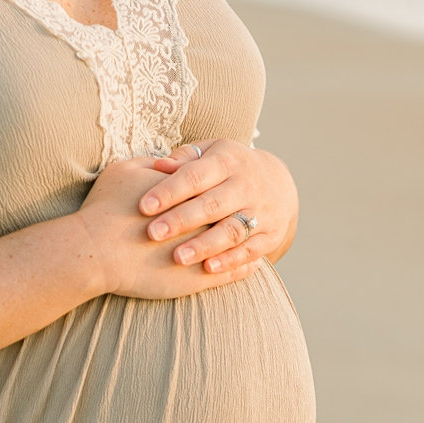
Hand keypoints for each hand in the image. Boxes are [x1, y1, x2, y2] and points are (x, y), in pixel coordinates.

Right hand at [75, 157, 258, 299]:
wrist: (96, 251)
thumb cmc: (105, 209)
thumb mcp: (124, 171)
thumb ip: (150, 163)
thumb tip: (163, 160)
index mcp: (190, 187)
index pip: (215, 183)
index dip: (221, 186)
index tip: (228, 187)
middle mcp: (205, 216)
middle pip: (233, 210)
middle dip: (242, 210)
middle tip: (251, 211)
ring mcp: (206, 247)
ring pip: (239, 241)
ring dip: (249, 240)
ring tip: (257, 240)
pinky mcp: (201, 278)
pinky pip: (234, 271)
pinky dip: (245, 267)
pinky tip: (252, 266)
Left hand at [137, 140, 298, 273]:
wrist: (280, 182)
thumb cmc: (228, 168)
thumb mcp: (211, 153)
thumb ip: (184, 159)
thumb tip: (156, 165)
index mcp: (227, 161)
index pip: (195, 175)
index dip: (169, 191)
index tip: (143, 206)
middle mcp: (246, 185)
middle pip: (212, 204)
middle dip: (182, 220)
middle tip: (153, 234)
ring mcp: (261, 211)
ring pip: (232, 229)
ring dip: (204, 245)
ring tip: (178, 258)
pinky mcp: (270, 235)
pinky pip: (250, 249)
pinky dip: (230, 260)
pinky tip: (208, 269)